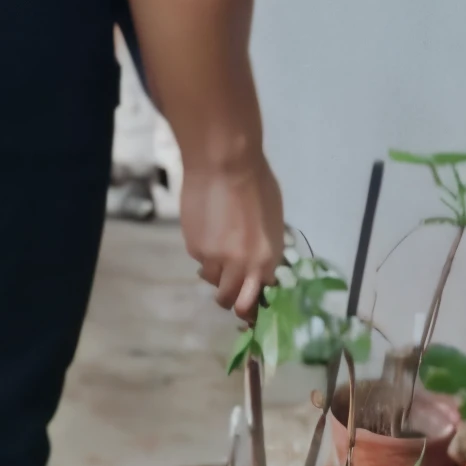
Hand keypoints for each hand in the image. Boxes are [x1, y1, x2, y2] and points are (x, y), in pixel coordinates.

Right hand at [180, 157, 283, 319]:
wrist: (224, 163)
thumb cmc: (256, 182)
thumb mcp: (271, 221)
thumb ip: (266, 249)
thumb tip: (258, 265)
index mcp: (268, 259)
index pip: (261, 298)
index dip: (256, 301)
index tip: (252, 299)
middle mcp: (243, 266)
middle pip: (234, 303)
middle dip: (233, 301)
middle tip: (231, 291)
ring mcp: (215, 259)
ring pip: (213, 283)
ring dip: (216, 275)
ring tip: (218, 253)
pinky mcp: (194, 248)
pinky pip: (200, 260)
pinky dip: (204, 252)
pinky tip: (207, 231)